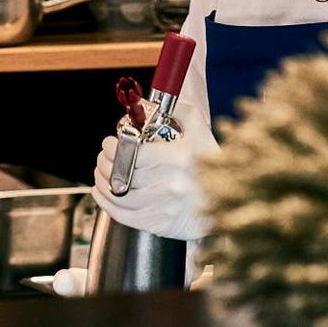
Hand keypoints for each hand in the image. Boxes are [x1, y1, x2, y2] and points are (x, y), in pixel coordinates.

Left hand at [90, 108, 216, 241]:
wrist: (227, 204)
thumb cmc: (212, 166)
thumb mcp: (200, 133)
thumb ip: (180, 113)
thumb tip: (157, 102)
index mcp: (178, 158)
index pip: (132, 152)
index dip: (113, 148)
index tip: (108, 143)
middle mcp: (171, 184)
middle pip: (121, 173)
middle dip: (104, 163)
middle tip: (103, 157)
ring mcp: (164, 207)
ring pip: (118, 195)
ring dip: (102, 182)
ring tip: (101, 173)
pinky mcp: (159, 224)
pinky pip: (123, 216)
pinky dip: (106, 203)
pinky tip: (101, 193)